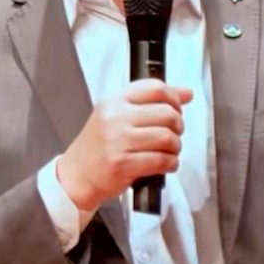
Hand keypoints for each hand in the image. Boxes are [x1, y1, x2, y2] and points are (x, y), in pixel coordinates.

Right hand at [56, 78, 192, 210]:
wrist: (77, 175)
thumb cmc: (101, 143)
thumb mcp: (119, 114)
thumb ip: (152, 101)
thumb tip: (187, 93)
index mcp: (115, 100)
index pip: (155, 88)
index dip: (174, 98)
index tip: (178, 108)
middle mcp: (116, 117)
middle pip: (166, 113)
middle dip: (178, 125)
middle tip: (174, 133)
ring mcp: (118, 141)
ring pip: (166, 137)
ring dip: (176, 146)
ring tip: (170, 150)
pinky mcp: (123, 165)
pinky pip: (160, 160)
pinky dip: (171, 163)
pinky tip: (166, 164)